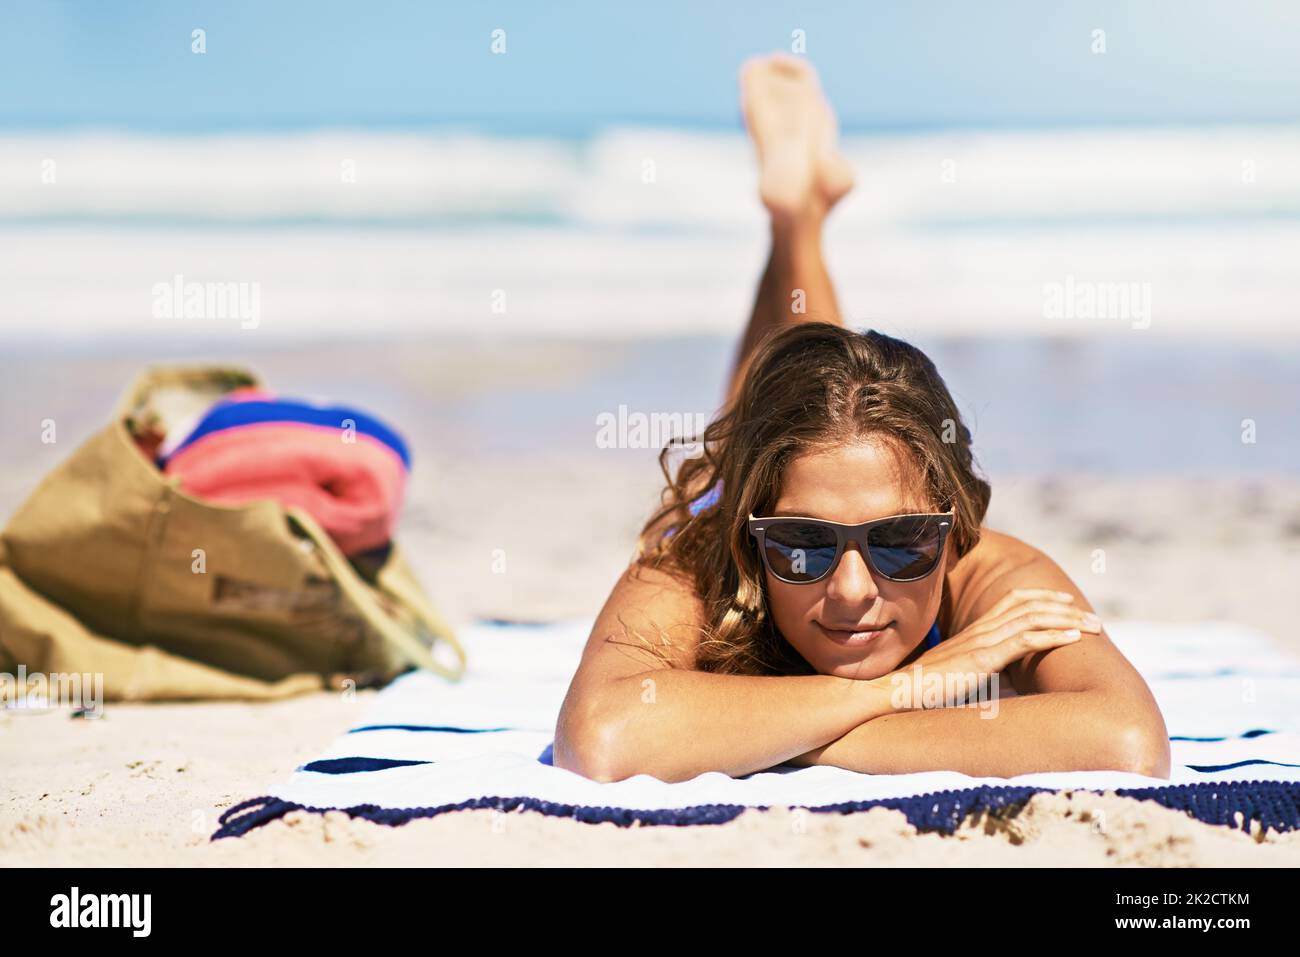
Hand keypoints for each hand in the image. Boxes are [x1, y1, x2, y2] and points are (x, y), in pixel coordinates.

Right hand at [879, 588, 1101, 711]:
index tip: (1068, 606)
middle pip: (1028, 605)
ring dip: (1068, 621)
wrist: (895, 693)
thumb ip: (971, 669)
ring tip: (1093, 627)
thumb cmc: (918, 690)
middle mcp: (979, 630)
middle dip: (1065, 609)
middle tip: (1094, 618)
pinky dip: (1052, 637)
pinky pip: (1024, 641)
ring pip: (1032, 619)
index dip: (1042, 599)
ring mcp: (981, 642)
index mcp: (973, 632)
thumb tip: (986, 678)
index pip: (1012, 602)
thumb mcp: (951, 674)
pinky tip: (1073, 638)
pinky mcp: (982, 659)